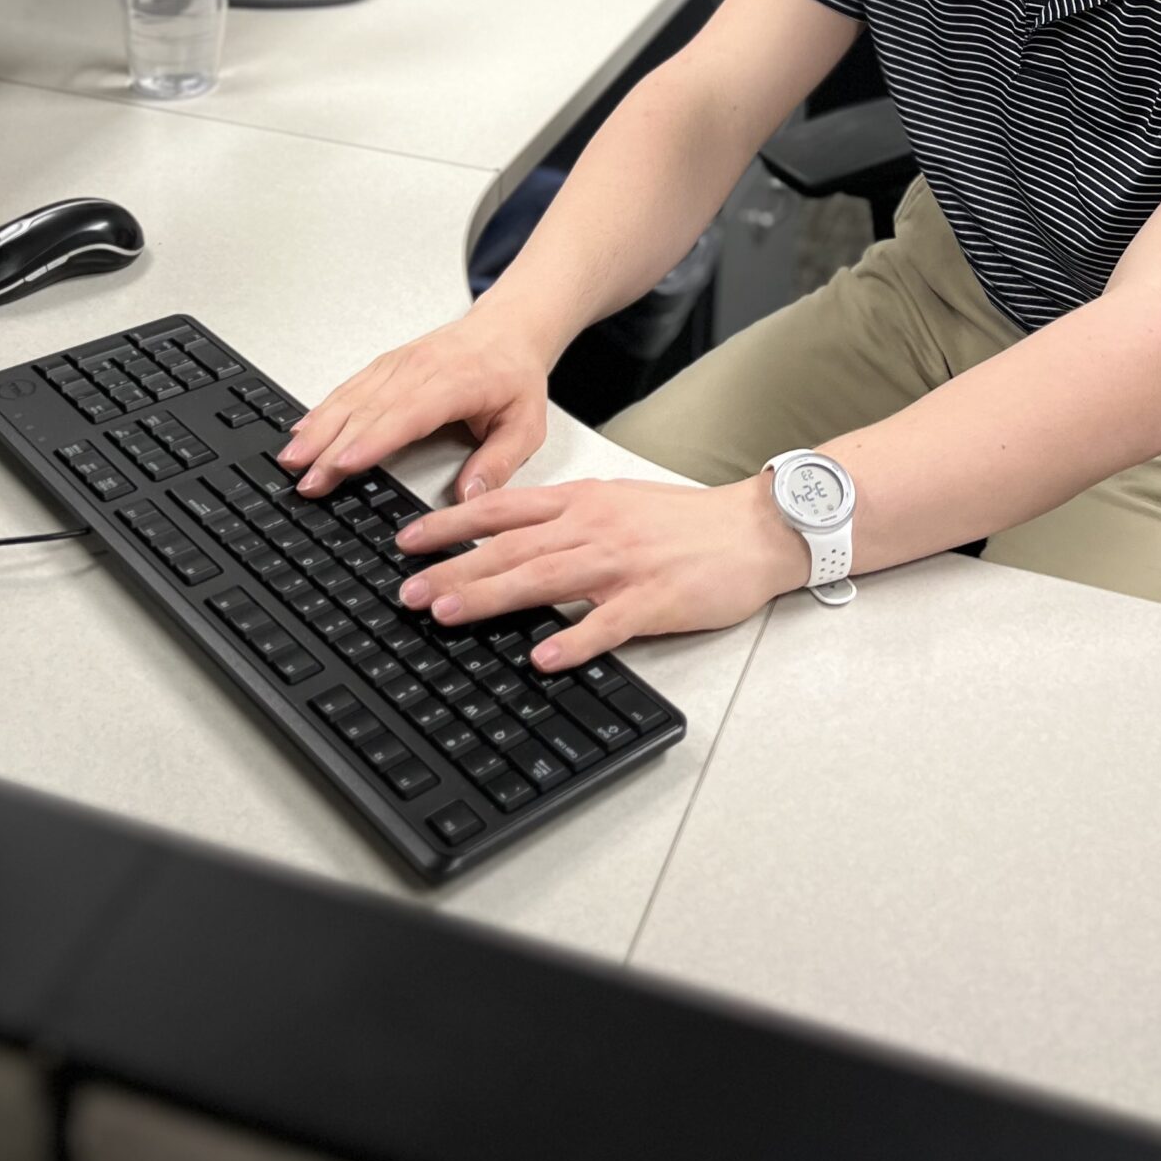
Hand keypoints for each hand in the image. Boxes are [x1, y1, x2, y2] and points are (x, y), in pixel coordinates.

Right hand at [278, 312, 550, 502]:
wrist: (508, 328)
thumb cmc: (515, 377)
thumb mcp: (526, 425)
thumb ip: (498, 463)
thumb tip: (469, 499)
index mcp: (456, 382)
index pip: (407, 414)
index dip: (372, 440)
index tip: (343, 464)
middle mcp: (420, 369)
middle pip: (368, 410)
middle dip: (332, 447)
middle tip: (305, 480)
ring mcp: (398, 364)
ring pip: (351, 397)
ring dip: (318, 428)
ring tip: (291, 459)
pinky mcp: (385, 365)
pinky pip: (349, 387)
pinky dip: (323, 409)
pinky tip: (302, 430)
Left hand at [390, 475, 810, 671]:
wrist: (753, 529)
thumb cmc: (684, 523)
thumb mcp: (616, 504)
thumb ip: (563, 520)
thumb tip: (506, 540)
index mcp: (583, 503)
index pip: (502, 509)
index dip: (450, 524)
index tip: (407, 540)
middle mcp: (595, 528)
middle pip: (511, 547)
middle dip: (454, 568)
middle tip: (408, 592)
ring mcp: (623, 564)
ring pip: (546, 578)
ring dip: (493, 596)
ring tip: (449, 613)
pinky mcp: (655, 599)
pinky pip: (608, 624)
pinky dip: (574, 640)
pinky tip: (544, 657)